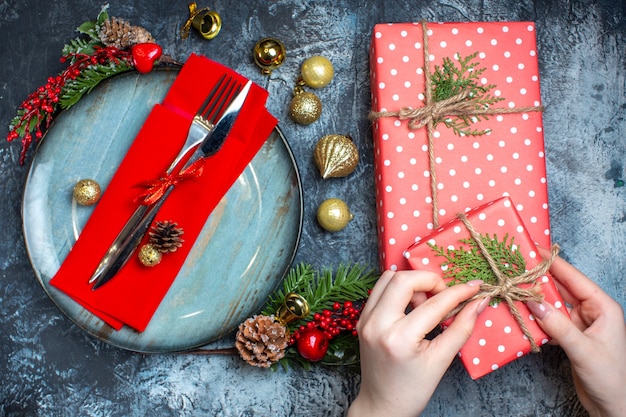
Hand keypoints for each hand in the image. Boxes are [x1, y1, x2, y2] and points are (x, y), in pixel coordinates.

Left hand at [347, 270, 488, 416]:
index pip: (433, 304)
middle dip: (430, 280)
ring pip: (388, 278)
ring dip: (412, 283)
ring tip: (426, 304)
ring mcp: (365, 320)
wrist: (382, 405)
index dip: (458, 293)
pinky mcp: (362, 319)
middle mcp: (377, 324)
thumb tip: (480, 302)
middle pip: (404, 280)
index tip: (475, 288)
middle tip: (445, 296)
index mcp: (399, 338)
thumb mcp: (441, 361)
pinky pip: (380, 290)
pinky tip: (412, 307)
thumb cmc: (412, 389)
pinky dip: (398, 290)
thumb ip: (462, 328)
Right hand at [527, 249, 625, 416]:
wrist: (613, 407)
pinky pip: (550, 319)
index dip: (553, 264)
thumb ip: (558, 325)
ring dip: (535, 298)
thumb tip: (533, 302)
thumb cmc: (610, 378)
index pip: (574, 278)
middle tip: (516, 268)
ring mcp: (580, 324)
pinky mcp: (570, 336)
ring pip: (553, 304)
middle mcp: (592, 311)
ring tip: (514, 287)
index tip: (533, 250)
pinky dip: (536, 316)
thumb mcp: (583, 350)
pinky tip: (522, 312)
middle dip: (540, 279)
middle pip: (562, 288)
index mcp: (603, 307)